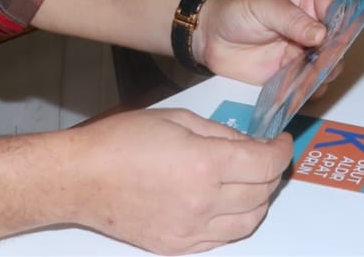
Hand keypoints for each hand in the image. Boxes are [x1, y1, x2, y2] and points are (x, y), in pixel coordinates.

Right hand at [71, 108, 294, 252]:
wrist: (80, 178)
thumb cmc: (121, 141)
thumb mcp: (178, 119)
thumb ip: (221, 133)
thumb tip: (250, 143)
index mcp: (205, 165)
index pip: (267, 164)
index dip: (282, 151)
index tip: (280, 142)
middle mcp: (202, 203)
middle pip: (263, 194)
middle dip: (272, 172)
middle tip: (265, 156)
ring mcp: (189, 230)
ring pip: (249, 223)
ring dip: (258, 200)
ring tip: (249, 181)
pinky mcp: (176, 246)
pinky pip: (221, 239)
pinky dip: (233, 221)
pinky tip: (224, 202)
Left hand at [195, 0, 334, 83]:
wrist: (208, 36)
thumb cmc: (235, 10)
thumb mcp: (265, 6)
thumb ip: (293, 20)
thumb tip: (321, 34)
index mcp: (310, 2)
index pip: (339, 9)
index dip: (345, 21)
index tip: (342, 35)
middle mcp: (311, 30)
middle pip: (338, 43)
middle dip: (335, 53)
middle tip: (323, 61)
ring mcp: (302, 55)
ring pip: (327, 68)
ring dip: (323, 75)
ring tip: (310, 78)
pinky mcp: (289, 77)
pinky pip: (307, 87)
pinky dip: (307, 92)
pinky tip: (300, 92)